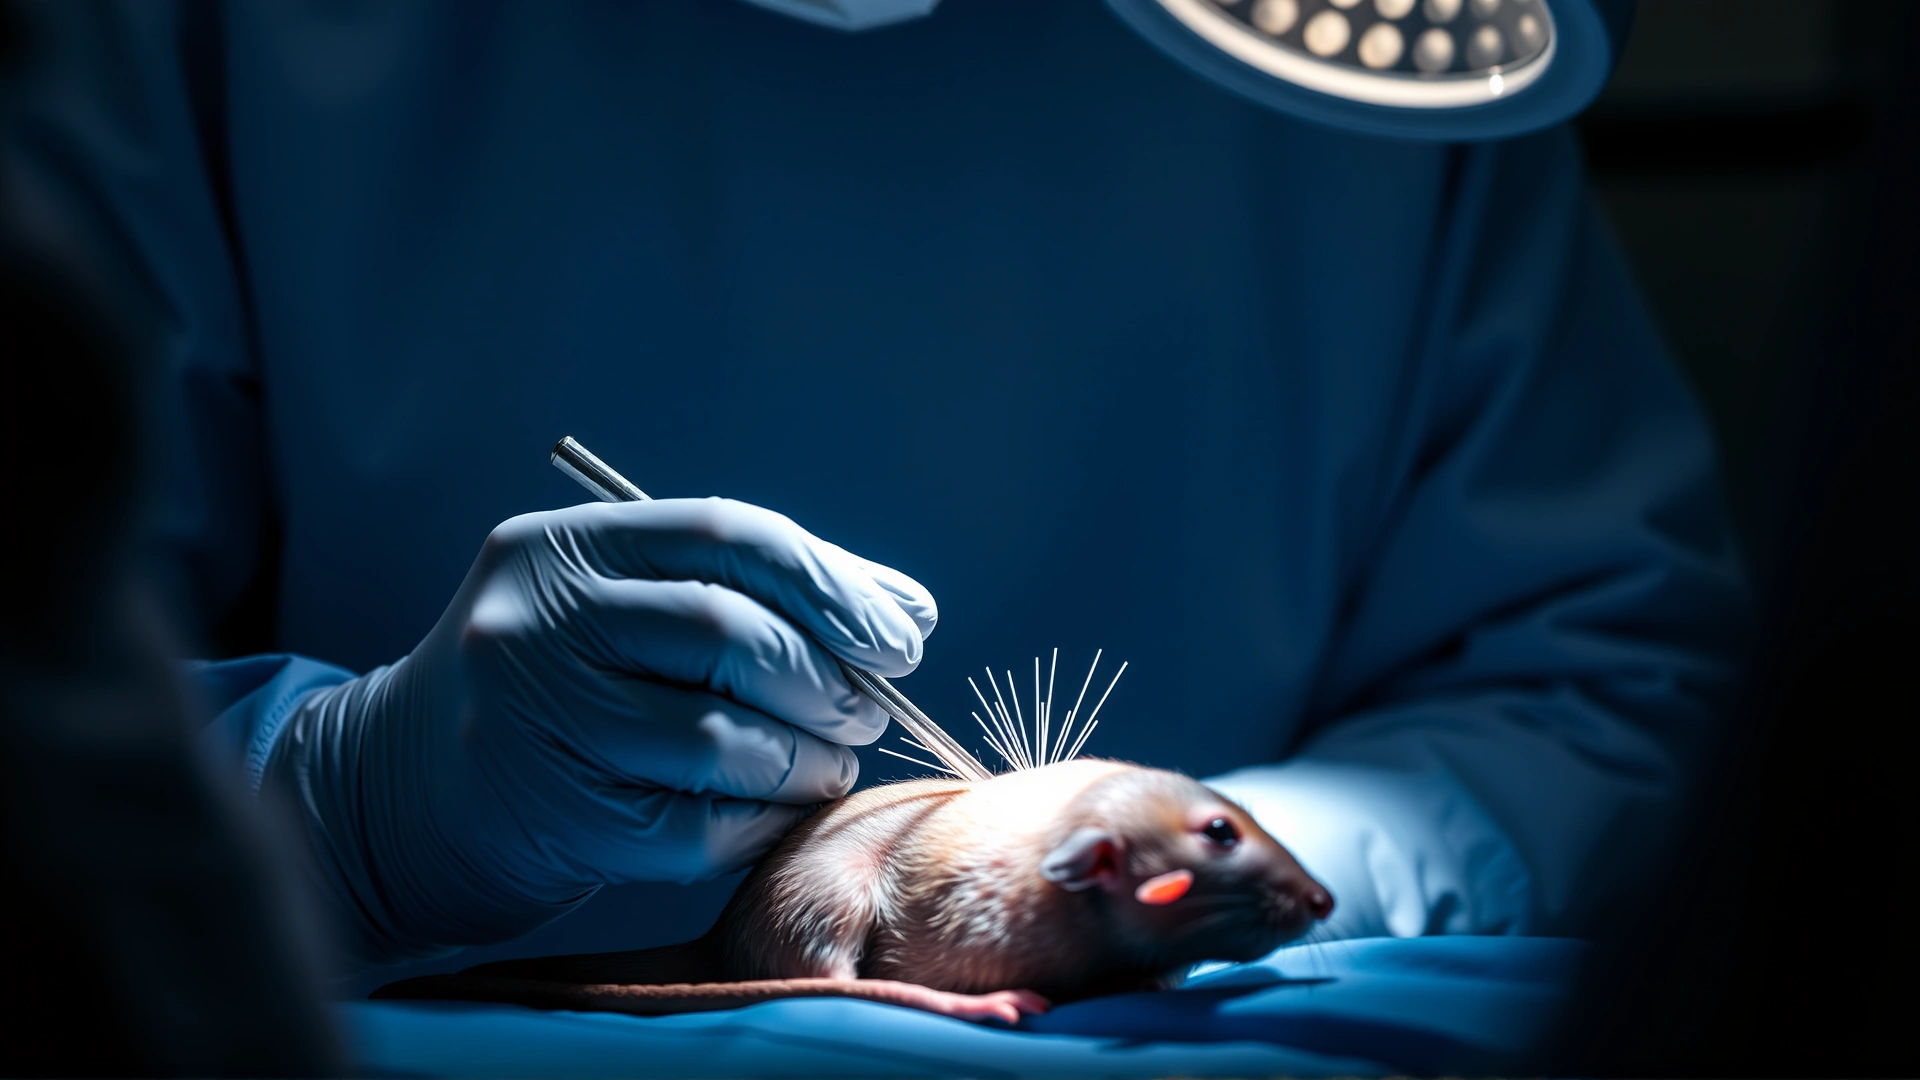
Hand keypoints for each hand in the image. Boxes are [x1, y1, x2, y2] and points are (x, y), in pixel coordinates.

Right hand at [264, 497, 934, 964]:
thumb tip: (907, 613)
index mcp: (563, 547)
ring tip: (821, 764)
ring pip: (721, 739)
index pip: (727, 534)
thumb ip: (755, 594)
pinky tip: (769, 811)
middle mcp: (534, 622)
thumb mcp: (626, 609)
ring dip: (805, 760)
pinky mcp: (547, 816)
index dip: (833, 584)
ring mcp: (532, 721)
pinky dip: (760, 822)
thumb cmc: (561, 690)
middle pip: (728, 632)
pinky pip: (696, 825)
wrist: (405, 793)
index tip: (902, 634)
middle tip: (864, 711)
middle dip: (826, 678)